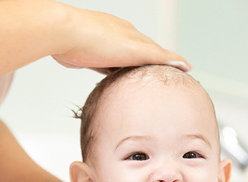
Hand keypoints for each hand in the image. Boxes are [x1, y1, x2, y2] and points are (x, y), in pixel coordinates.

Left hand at [52, 8, 190, 72]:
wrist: (63, 33)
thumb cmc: (96, 39)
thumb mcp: (134, 49)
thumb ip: (157, 57)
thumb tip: (183, 63)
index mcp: (132, 34)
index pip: (157, 49)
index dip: (171, 59)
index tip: (184, 68)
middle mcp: (119, 37)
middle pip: (140, 52)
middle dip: (152, 63)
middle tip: (164, 75)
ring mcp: (102, 46)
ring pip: (122, 60)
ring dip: (132, 69)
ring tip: (141, 82)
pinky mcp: (87, 56)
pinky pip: (105, 67)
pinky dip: (113, 73)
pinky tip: (113, 80)